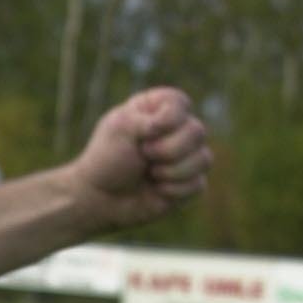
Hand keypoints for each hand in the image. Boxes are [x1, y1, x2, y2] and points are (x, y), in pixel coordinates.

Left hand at [71, 88, 210, 230]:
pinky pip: (198, 185)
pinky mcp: (187, 184)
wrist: (98, 199)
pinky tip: (156, 190)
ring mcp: (184, 157)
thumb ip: (148, 119)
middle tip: (144, 155)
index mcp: (158, 110)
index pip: (182, 103)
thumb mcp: (119, 129)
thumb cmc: (106, 160)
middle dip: (169, 149)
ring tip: (150, 174)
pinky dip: (175, 190)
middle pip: (198, 132)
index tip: (146, 132)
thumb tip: (174, 124)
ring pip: (204, 159)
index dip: (170, 119)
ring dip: (174, 171)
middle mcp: (176, 130)